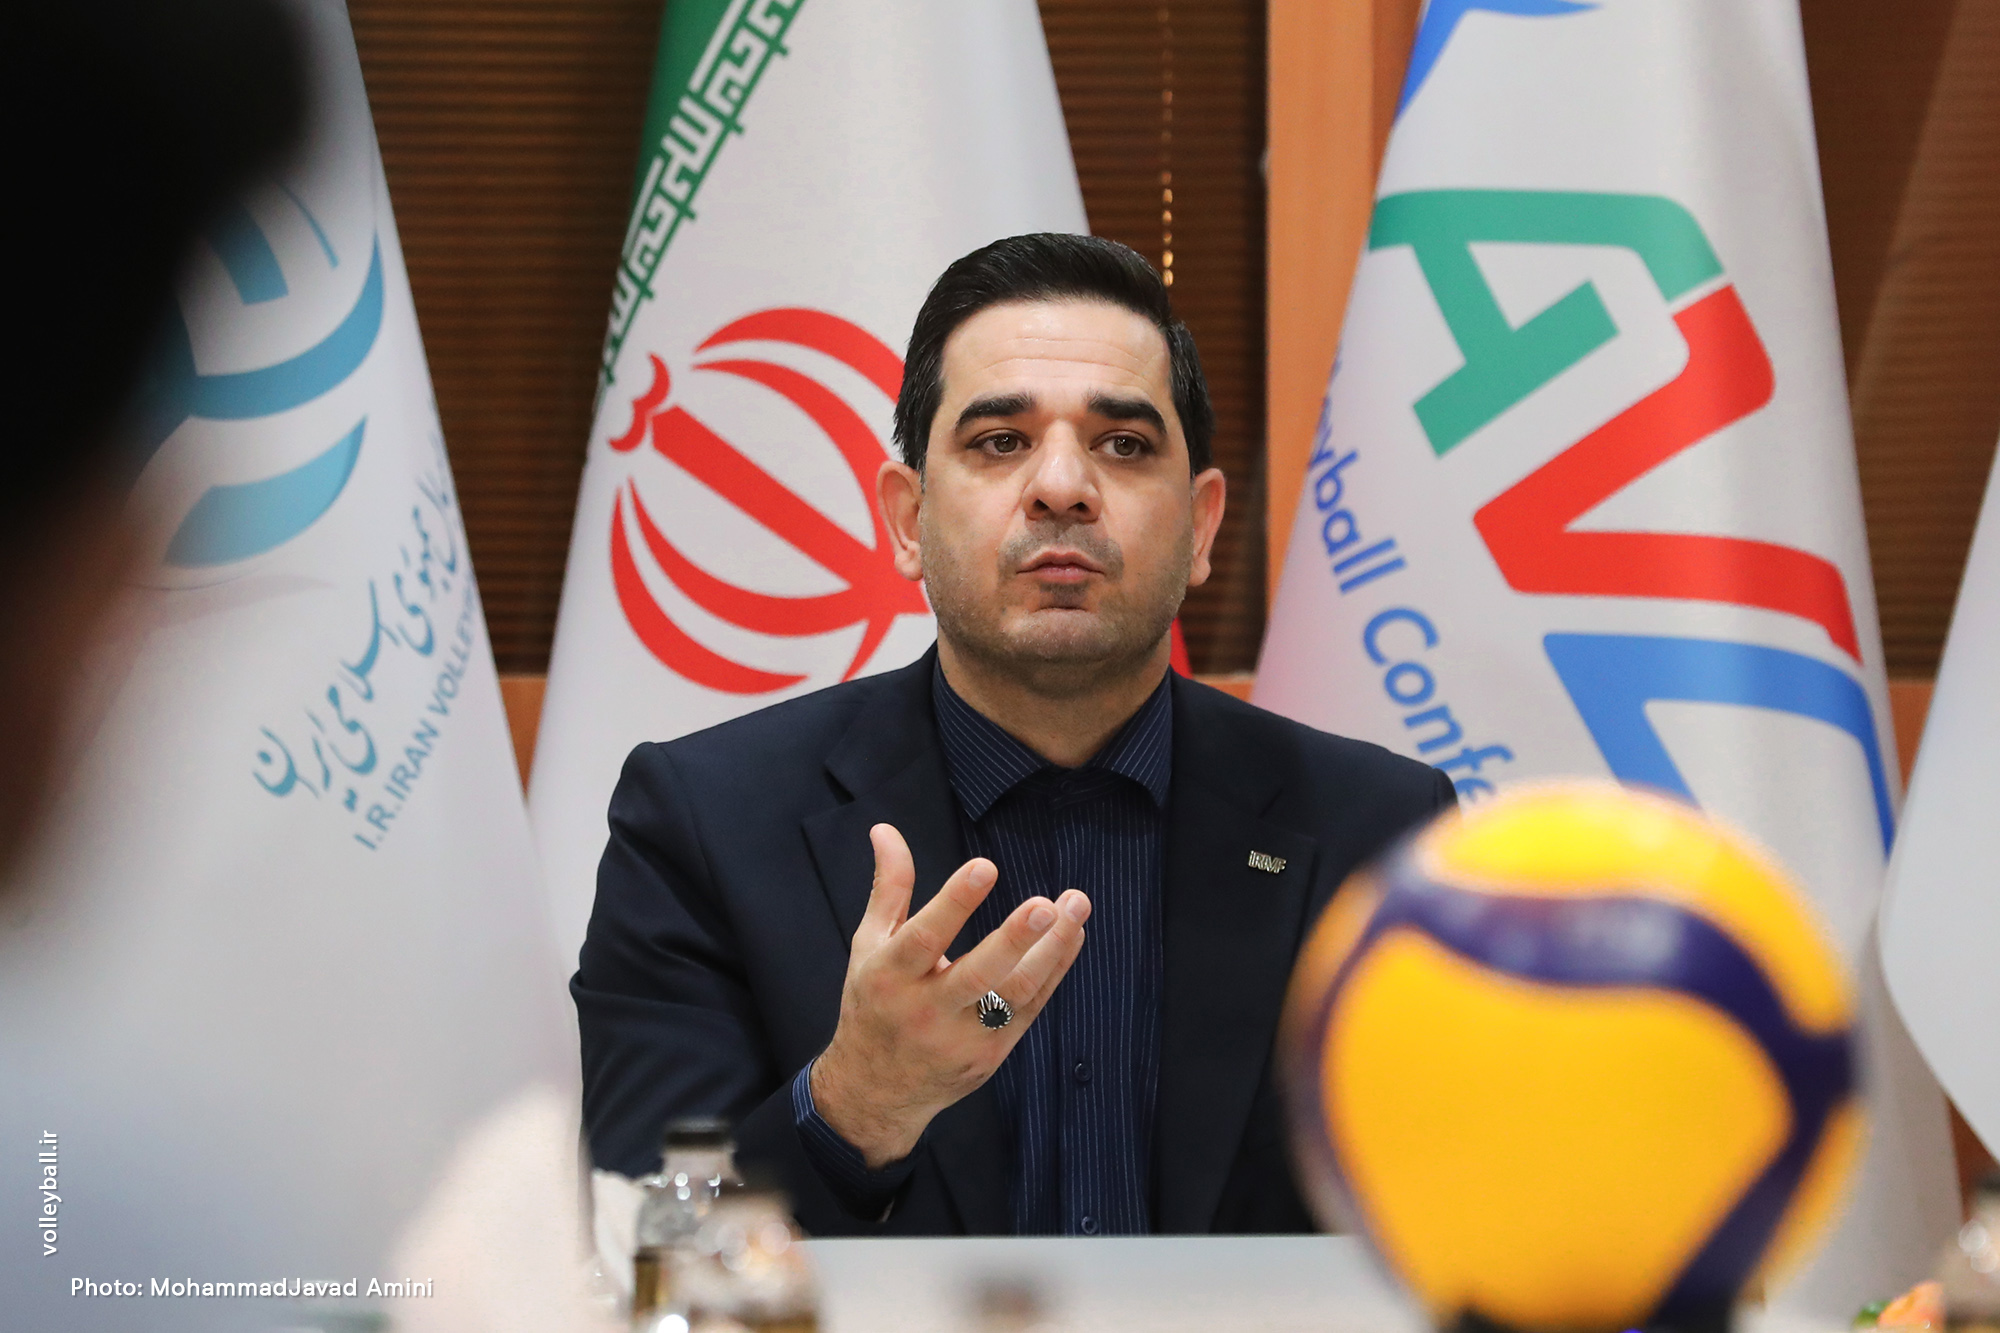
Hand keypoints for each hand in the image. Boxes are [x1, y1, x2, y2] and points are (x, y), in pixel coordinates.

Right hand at [809, 823, 1090, 1167]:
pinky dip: (1054, 972)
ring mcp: (962, 1037)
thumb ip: (889, 887)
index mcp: (890, 977)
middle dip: (1014, 939)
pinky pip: (1030, 1009)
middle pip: (976, 975)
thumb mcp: (869, 946)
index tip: (986, 865)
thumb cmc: (874, 1003)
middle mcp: (925, 1011)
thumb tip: (885, 828)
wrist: (877, 1090)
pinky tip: (1072, 935)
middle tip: (1047, 904)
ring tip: (1074, 908)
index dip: (954, 902)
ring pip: (1013, 996)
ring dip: (1049, 952)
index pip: (923, 938)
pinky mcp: (991, 1054)